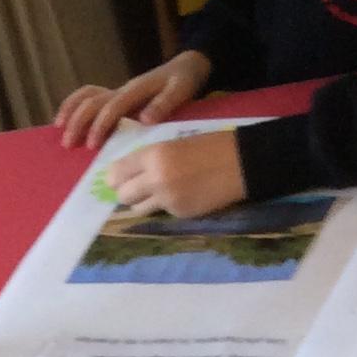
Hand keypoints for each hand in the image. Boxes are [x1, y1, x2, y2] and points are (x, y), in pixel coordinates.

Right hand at [58, 50, 209, 151]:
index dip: (100, 125)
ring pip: (87, 96)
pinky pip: (90, 97)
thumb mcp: (181, 90)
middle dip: (78, 121)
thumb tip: (144, 118)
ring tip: (59, 128)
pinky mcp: (115, 97)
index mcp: (135, 90)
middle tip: (68, 144)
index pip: (112, 106)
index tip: (91, 145)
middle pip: (92, 101)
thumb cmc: (182, 81)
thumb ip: (164, 104)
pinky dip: (74, 106)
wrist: (185, 66)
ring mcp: (116, 92)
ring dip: (71, 110)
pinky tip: (65, 121)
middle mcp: (122, 90)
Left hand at [105, 129, 245, 220]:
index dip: (115, 177)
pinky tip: (180, 194)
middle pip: (122, 194)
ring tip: (156, 192)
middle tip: (136, 187)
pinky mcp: (178, 213)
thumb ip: (150, 158)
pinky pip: (160, 212)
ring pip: (137, 208)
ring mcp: (167, 199)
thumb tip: (127, 173)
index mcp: (154, 155)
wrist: (241, 162)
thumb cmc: (209, 146)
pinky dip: (164, 206)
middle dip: (126, 192)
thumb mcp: (174, 143)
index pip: (116, 173)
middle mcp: (155, 179)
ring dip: (142, 202)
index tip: (118, 178)